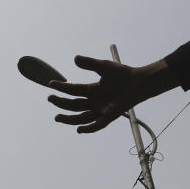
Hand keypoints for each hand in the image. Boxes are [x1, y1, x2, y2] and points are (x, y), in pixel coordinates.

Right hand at [48, 57, 173, 133]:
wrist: (139, 82)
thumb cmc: (123, 74)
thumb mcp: (104, 67)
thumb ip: (90, 63)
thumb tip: (75, 58)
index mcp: (91, 89)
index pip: (73, 90)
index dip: (62, 87)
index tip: (51, 84)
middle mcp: (93, 101)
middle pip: (73, 105)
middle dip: (61, 103)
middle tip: (50, 99)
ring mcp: (100, 110)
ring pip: (80, 117)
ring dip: (68, 119)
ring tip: (57, 118)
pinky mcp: (108, 117)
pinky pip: (96, 125)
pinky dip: (88, 129)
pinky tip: (79, 130)